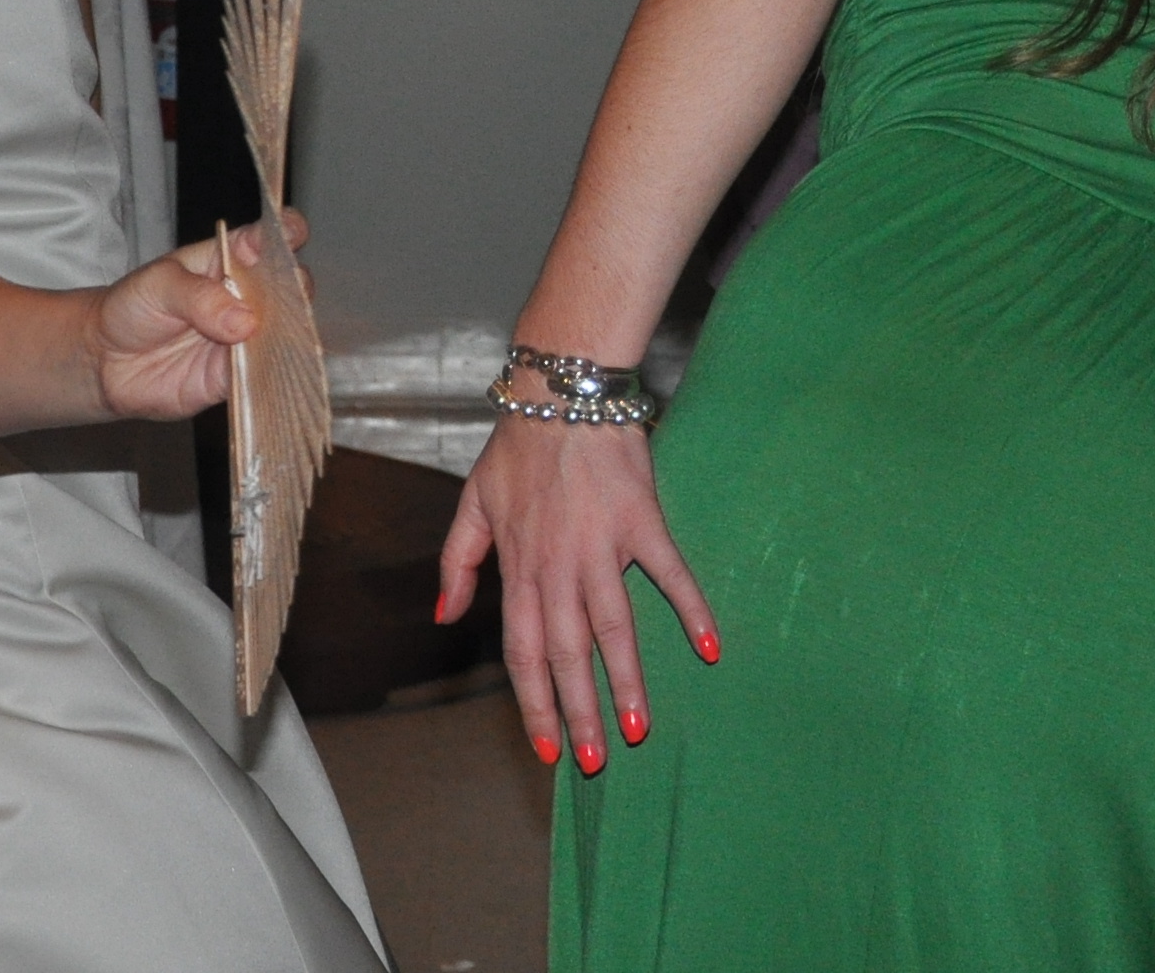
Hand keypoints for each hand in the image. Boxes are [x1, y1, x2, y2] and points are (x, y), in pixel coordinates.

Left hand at [83, 208, 299, 421]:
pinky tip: (268, 368)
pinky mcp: (235, 374)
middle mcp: (244, 296)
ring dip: (287, 335)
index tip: (290, 238)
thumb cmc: (131, 307)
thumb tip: (245, 322)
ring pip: (283, 332)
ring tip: (273, 336)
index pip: (267, 238)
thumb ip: (199, 297)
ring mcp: (244, 336)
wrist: (104, 360)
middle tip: (279, 299)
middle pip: (288, 287)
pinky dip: (269, 371)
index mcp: (228, 258)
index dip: (286, 233)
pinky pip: (262, 373)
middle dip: (293, 289)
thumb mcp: (158, 285)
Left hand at [436, 407, 717, 776]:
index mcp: (519, 569)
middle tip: (594, 761)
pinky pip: (670, 574)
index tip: (546, 747)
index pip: (524, 652)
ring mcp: (602, 546)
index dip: (533, 703)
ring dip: (627, 682)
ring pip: (614, 628)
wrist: (560, 393)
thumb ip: (457, 563)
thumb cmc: (516, 448)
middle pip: (568, 654)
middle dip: (579, 712)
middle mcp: (558, 567)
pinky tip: (710, 649)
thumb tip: (445, 616)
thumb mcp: (472, 504)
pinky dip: (691, 610)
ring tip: (638, 731)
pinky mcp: (642, 522)